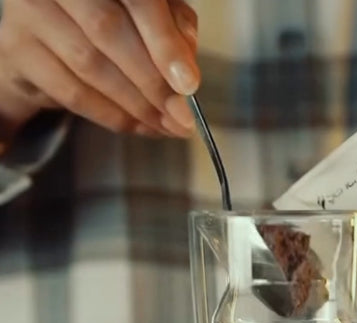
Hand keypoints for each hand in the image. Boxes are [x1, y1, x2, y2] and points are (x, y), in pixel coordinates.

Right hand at [0, 0, 199, 139]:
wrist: (53, 32)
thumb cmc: (113, 16)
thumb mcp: (151, 14)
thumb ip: (173, 30)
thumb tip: (186, 73)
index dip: (164, 42)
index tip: (188, 84)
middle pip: (107, 31)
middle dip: (153, 83)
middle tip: (182, 117)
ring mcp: (29, 11)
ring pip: (89, 65)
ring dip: (136, 106)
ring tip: (167, 126)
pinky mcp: (17, 49)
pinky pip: (71, 92)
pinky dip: (112, 116)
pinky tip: (140, 126)